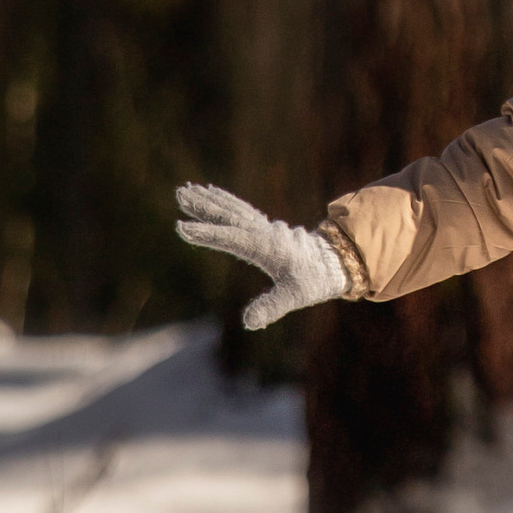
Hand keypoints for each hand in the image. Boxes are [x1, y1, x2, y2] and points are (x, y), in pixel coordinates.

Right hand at [174, 182, 351, 329]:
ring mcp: (264, 227)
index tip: (183, 228)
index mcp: (267, 246)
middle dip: (204, 206)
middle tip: (179, 193)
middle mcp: (264, 232)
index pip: (232, 239)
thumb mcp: (294, 297)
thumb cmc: (312, 281)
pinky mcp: (264, 227)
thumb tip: (248, 323)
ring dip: (210, 200)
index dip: (208, 234)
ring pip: (233, 209)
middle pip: (229, 216)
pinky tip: (211, 194)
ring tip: (187, 189)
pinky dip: (225, 201)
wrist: (333, 263)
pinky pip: (241, 210)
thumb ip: (271, 307)